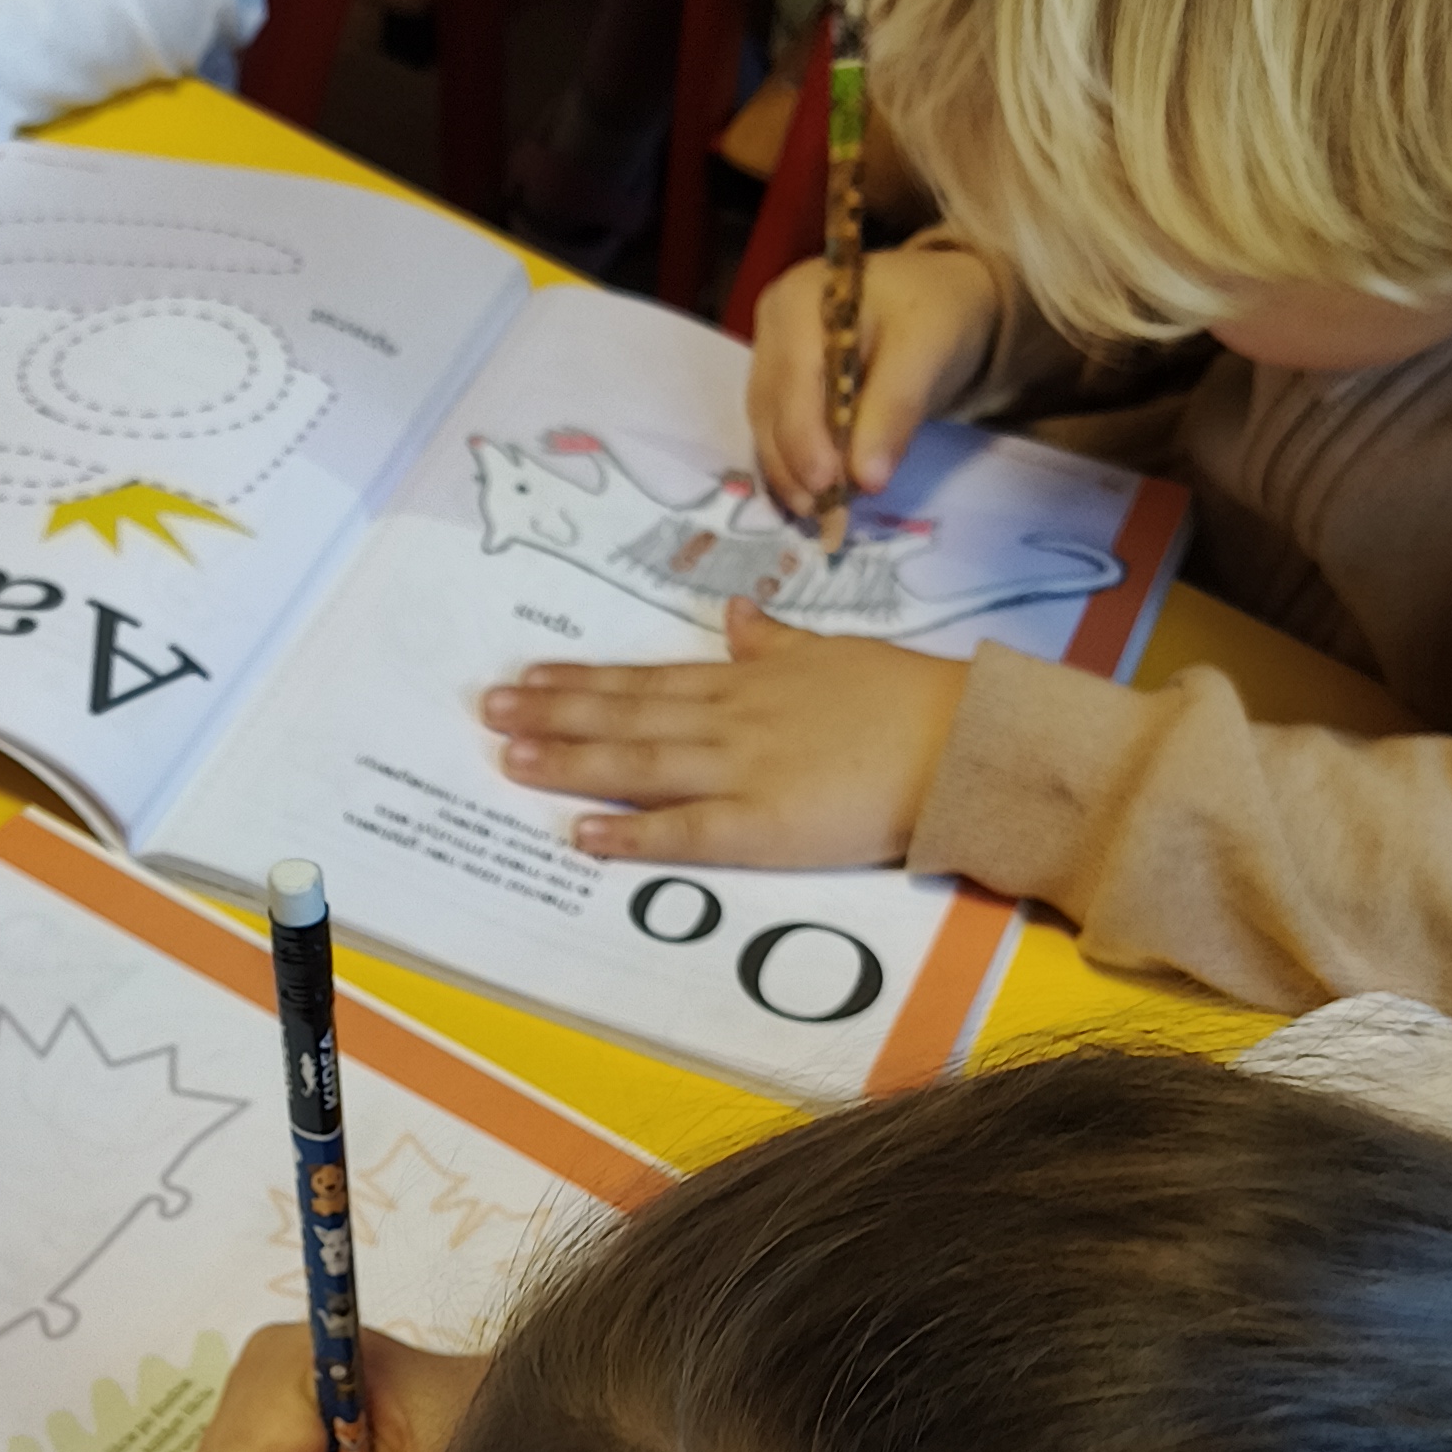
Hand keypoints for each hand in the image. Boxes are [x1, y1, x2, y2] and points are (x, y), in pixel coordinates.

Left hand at [483, 600, 966, 868]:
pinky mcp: (764, 825)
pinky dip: (630, 832)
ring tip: (511, 754)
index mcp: (749, 680)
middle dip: (555, 711)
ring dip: (572, 759)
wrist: (962, 742)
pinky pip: (684, 831)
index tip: (531, 674)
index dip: (585, 679)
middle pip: (628, 713)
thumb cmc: (907, 699)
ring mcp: (744, 771)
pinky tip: (581, 834)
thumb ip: (778, 641)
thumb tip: (741, 617)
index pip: (649, 679)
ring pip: (640, 761)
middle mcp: (733, 719)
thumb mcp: (834, 652)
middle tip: (489, 707)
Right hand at [749, 242, 1002, 523]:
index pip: (793, 379)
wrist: (942, 302)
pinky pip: (776, 430)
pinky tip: (814, 494)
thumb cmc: (938, 315)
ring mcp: (769, 354)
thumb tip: (866, 480)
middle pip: (771, 406)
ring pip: (767, 425)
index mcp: (801, 300)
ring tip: (820, 512)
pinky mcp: (778, 382)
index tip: (827, 486)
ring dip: (791, 473)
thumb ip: (894, 411)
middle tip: (824, 513)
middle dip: (797, 465)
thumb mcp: (927, 353)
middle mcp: (773, 325)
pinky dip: (795, 465)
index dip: (805, 437)